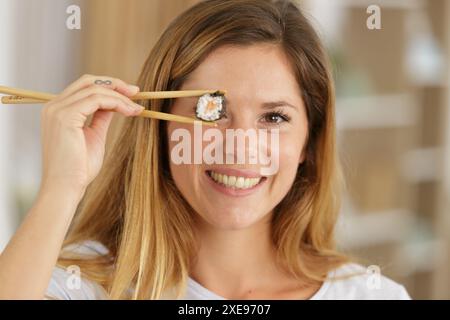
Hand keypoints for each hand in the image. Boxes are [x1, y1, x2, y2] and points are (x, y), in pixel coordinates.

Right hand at [39, 74, 142, 194]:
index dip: (109, 86)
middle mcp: (54, 107)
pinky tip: (129, 112)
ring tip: (136, 108)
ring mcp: (57, 110)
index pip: (84, 87)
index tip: (131, 94)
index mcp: (57, 110)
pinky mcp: (65, 117)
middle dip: (115, 84)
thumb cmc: (79, 169)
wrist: (66, 188)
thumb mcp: (94, 136)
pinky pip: (96, 99)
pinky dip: (116, 102)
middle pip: (88, 81)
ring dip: (120, 97)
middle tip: (136, 92)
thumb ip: (101, 117)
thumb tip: (114, 104)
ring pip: (95, 89)